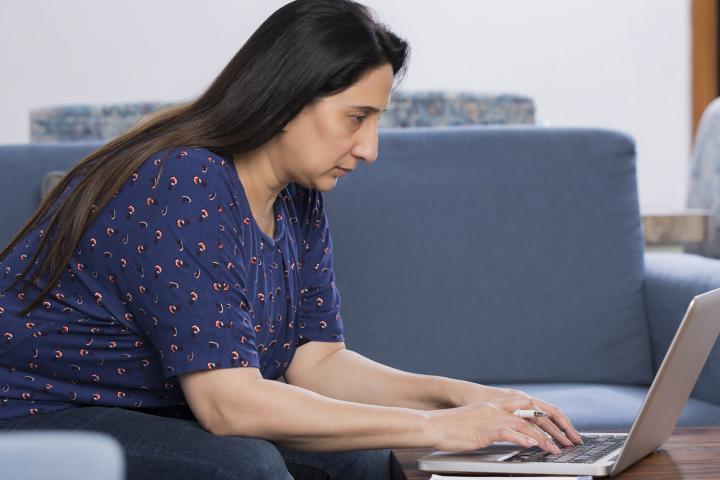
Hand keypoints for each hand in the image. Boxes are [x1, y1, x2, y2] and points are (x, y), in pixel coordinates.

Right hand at [450, 385, 582, 448]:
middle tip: (569, 439)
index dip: (549, 417)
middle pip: (533, 412)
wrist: (433, 425)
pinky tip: (533, 446)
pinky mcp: (486, 428)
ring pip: (525, 424)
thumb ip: (496, 425)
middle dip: (554, 426)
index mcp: (496, 404)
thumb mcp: (478, 422)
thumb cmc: (453, 427)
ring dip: (543, 438)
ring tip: (555, 449)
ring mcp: (492, 416)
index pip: (530, 406)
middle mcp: (497, 407)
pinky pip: (510, 432)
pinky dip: (524, 439)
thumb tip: (513, 436)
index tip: (563, 429)